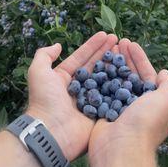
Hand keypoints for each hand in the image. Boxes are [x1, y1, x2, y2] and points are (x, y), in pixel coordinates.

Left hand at [26, 31, 117, 160]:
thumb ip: (44, 55)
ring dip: (115, 65)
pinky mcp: (99, 112)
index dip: (93, 45)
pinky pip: (112, 96)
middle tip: (119, 40)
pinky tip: (129, 72)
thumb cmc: (45, 100)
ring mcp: (90, 100)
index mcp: (65, 78)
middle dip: (106, 51)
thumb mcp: (38, 72)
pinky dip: (120, 85)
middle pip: (95, 65)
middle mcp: (79, 88)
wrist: (52, 131)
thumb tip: (58, 45)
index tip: (105, 34)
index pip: (82, 57)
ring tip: (125, 51)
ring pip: (105, 78)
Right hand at [88, 39, 167, 166]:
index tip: (131, 43)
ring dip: (112, 64)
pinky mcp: (103, 112)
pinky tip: (96, 65)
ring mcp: (119, 108)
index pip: (146, 74)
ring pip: (115, 80)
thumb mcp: (166, 101)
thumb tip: (164, 73)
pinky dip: (99, 78)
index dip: (140, 58)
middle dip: (125, 57)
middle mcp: (136, 104)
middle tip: (118, 41)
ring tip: (107, 49)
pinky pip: (101, 91)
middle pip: (129, 75)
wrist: (120, 147)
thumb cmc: (145, 123)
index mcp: (152, 102)